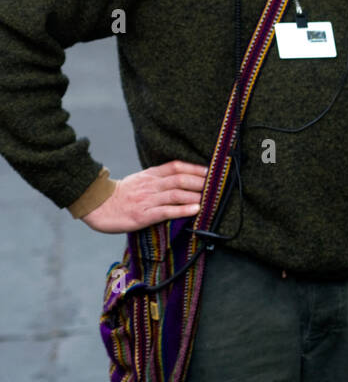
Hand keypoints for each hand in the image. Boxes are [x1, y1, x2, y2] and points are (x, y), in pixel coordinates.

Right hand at [81, 161, 208, 232]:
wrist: (96, 205)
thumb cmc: (120, 195)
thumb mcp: (139, 180)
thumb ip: (158, 178)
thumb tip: (180, 179)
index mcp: (150, 174)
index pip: (176, 167)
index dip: (195, 168)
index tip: (211, 171)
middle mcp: (150, 185)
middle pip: (180, 179)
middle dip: (201, 182)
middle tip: (218, 186)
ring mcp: (146, 200)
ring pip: (176, 194)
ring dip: (196, 195)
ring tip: (211, 198)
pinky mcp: (142, 215)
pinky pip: (166, 211)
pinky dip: (182, 210)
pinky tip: (195, 210)